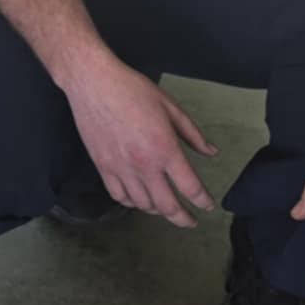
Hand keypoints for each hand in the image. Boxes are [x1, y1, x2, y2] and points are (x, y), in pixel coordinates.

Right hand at [62, 53, 217, 227]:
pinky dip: (131, 203)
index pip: (190, 187)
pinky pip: (118, 195)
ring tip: (165, 208)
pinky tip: (138, 200)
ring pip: (142, 204)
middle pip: (167, 205)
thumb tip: (210, 152)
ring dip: (157, 210)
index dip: (203, 201)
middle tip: (190, 221)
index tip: (207, 206)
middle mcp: (143, 165)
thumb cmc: (132, 89)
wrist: (93, 83)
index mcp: (165, 149)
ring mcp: (120, 168)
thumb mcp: (170, 107)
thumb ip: (192, 134)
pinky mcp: (102, 166)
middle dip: (182, 218)